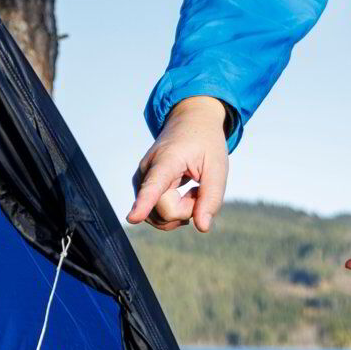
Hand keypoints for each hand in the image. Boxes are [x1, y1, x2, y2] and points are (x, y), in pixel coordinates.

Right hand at [128, 96, 230, 232]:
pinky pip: (156, 213)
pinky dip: (174, 210)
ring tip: (192, 190)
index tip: (133, 218)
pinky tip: (183, 193)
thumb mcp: (218, 167)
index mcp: (167, 160)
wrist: (190, 122)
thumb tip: (202, 227)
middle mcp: (147, 170)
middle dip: (187, 209)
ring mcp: (140, 180)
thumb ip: (212, 197)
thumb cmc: (205, 143)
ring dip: (180, 212)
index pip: (154, 185)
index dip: (144, 204)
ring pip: (158, 216)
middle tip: (200, 190)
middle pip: (163, 210)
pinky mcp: (141, 188)